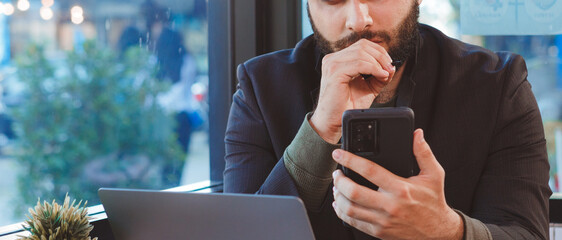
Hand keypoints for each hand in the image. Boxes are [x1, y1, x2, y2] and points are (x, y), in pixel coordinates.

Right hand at [310, 39, 395, 143]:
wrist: (335, 120)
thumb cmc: (347, 105)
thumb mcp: (368, 87)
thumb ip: (378, 75)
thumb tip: (391, 66)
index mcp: (338, 59)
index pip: (362, 45)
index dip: (379, 51)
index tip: (389, 64)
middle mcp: (333, 59)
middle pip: (362, 46)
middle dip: (381, 56)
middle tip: (389, 69)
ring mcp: (332, 64)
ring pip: (361, 53)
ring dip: (378, 63)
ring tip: (384, 75)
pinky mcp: (334, 72)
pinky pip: (359, 63)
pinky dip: (373, 68)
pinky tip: (380, 76)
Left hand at [331, 129, 463, 239]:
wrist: (437, 232)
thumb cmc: (434, 202)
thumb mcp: (434, 174)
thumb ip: (423, 153)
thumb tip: (416, 134)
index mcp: (401, 189)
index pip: (369, 170)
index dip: (350, 160)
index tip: (338, 154)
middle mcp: (390, 206)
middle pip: (354, 192)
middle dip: (339, 180)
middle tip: (337, 173)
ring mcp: (383, 220)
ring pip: (350, 209)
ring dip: (338, 196)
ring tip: (337, 187)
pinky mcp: (378, 231)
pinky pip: (354, 222)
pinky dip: (341, 212)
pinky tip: (340, 204)